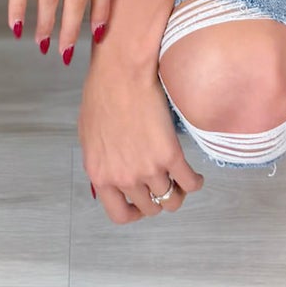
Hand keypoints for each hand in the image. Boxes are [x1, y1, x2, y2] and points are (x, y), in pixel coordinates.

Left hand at [79, 46, 203, 222]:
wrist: (121, 72)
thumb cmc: (102, 94)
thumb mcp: (90, 136)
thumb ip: (102, 162)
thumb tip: (112, 176)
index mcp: (100, 174)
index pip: (119, 214)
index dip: (134, 213)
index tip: (142, 205)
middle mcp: (124, 177)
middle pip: (150, 208)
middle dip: (158, 200)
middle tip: (165, 185)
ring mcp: (148, 168)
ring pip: (171, 199)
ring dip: (178, 192)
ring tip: (181, 180)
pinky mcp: (170, 154)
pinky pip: (190, 183)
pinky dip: (195, 183)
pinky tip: (196, 175)